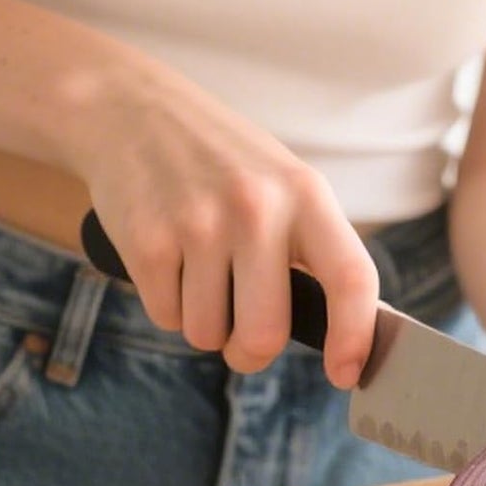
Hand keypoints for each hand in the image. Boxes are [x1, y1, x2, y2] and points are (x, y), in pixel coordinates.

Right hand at [64, 54, 378, 386]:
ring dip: (204, 325)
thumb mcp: (285, 188)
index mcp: (306, 196)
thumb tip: (349, 341)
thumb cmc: (224, 166)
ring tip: (200, 274)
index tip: (345, 374)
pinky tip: (169, 260)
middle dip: (250, 353)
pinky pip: (167, 319)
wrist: (131, 111)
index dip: (354, 337)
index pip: (350, 278)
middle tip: (243, 339)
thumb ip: (315, 254)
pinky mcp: (147, 240)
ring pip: (208, 336)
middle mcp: (257, 208)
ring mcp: (198, 223)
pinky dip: (168, 306)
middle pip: (265, 335)